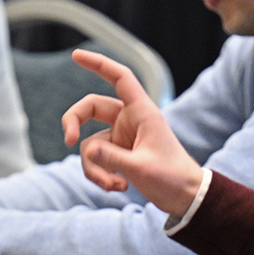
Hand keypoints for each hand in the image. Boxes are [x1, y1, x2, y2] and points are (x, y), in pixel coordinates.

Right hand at [63, 49, 203, 219]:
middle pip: (90, 108)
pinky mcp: (118, 154)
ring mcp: (121, 137)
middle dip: (74, 123)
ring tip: (113, 185)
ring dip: (95, 168)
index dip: (98, 63)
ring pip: (90, 144)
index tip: (76, 55)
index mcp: (142, 111)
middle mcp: (129, 120)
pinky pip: (96, 159)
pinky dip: (101, 175)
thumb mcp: (141, 167)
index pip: (119, 77)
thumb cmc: (173, 178)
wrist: (186, 199)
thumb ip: (112, 158)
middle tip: (67, 141)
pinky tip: (119, 186)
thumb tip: (84, 150)